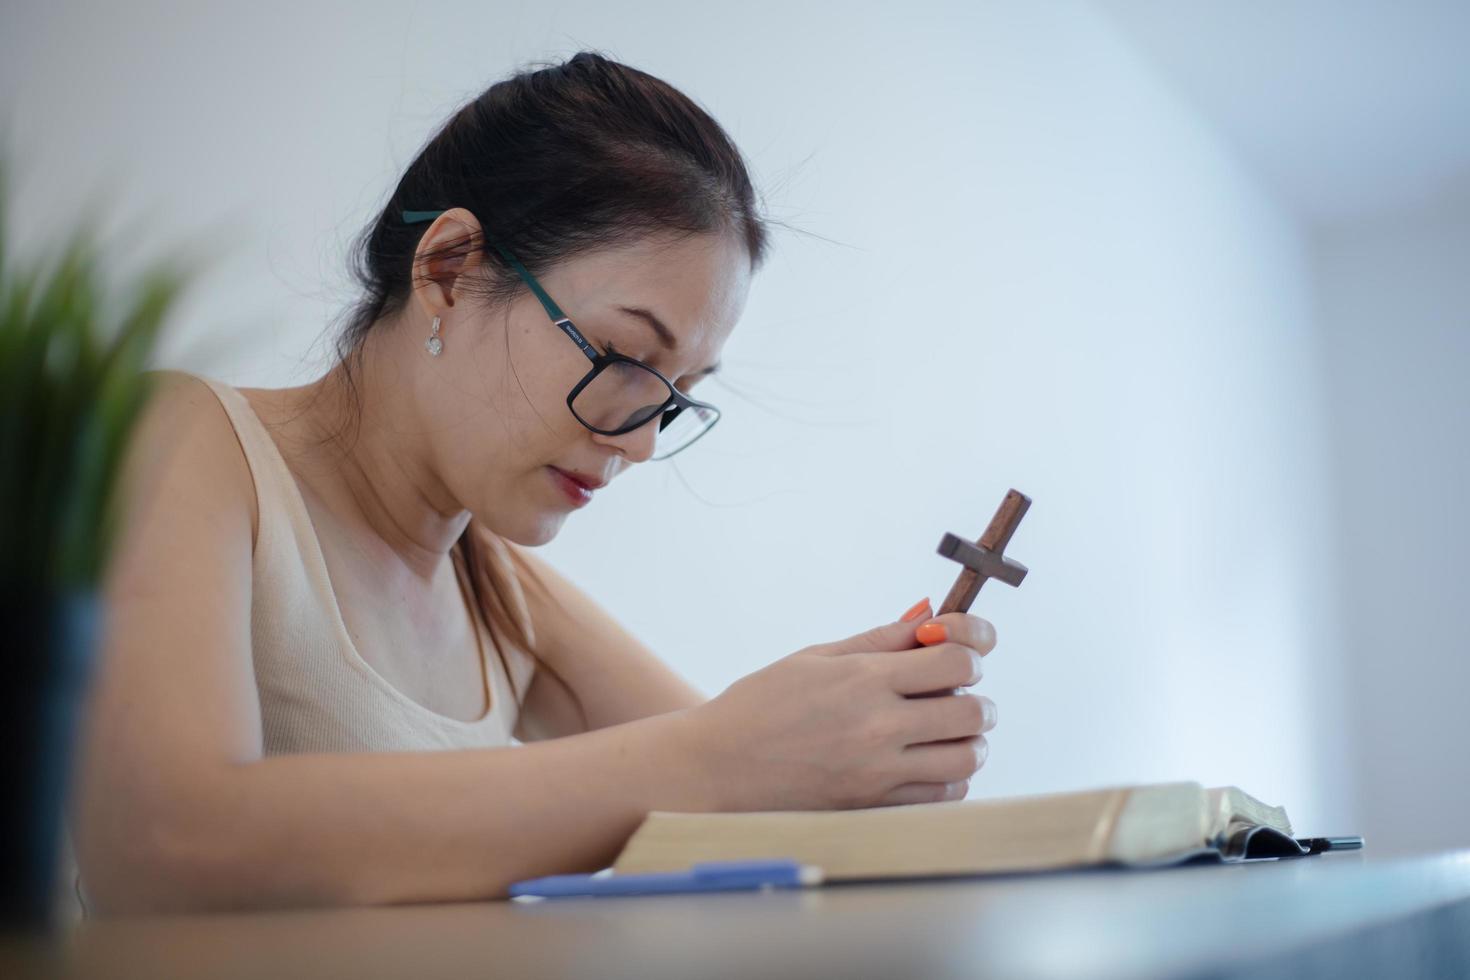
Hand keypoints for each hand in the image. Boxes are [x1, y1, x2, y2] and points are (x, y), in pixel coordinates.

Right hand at [683, 599, 997, 810]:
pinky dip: (949, 778)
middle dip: (974, 698)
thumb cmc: (760, 704)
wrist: (716, 766)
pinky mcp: (873, 807)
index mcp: (862, 679)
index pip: (957, 660)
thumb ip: (879, 639)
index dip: (970, 649)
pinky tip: (926, 763)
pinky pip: (943, 796)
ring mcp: (878, 773)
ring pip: (966, 758)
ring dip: (968, 741)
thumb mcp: (816, 657)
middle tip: (954, 695)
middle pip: (972, 711)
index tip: (959, 652)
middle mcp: (877, 726)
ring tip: (945, 732)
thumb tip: (929, 617)